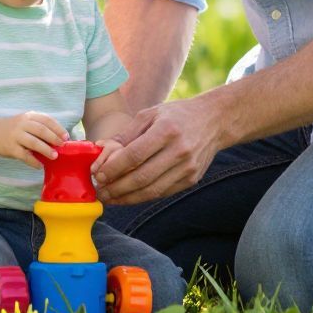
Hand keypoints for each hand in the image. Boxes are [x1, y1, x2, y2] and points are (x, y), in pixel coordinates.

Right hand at [0, 111, 66, 165]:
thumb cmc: (18, 129)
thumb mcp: (28, 122)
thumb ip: (41, 127)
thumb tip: (61, 139)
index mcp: (29, 116)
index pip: (46, 120)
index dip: (58, 128)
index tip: (66, 136)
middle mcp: (22, 124)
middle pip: (41, 130)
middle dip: (54, 138)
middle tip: (62, 145)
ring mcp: (15, 136)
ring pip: (33, 143)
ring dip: (46, 150)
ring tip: (55, 156)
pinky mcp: (11, 149)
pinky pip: (24, 156)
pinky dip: (33, 161)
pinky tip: (40, 165)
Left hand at [89, 98, 222, 203]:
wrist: (214, 121)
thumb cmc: (176, 115)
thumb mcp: (150, 114)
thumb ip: (126, 134)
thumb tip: (100, 150)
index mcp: (167, 130)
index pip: (134, 155)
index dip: (114, 169)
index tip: (98, 175)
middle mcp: (180, 150)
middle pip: (142, 177)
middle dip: (116, 188)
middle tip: (100, 192)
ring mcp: (188, 167)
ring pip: (152, 190)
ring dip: (127, 198)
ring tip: (110, 198)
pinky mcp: (192, 179)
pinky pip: (163, 193)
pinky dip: (143, 197)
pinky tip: (128, 197)